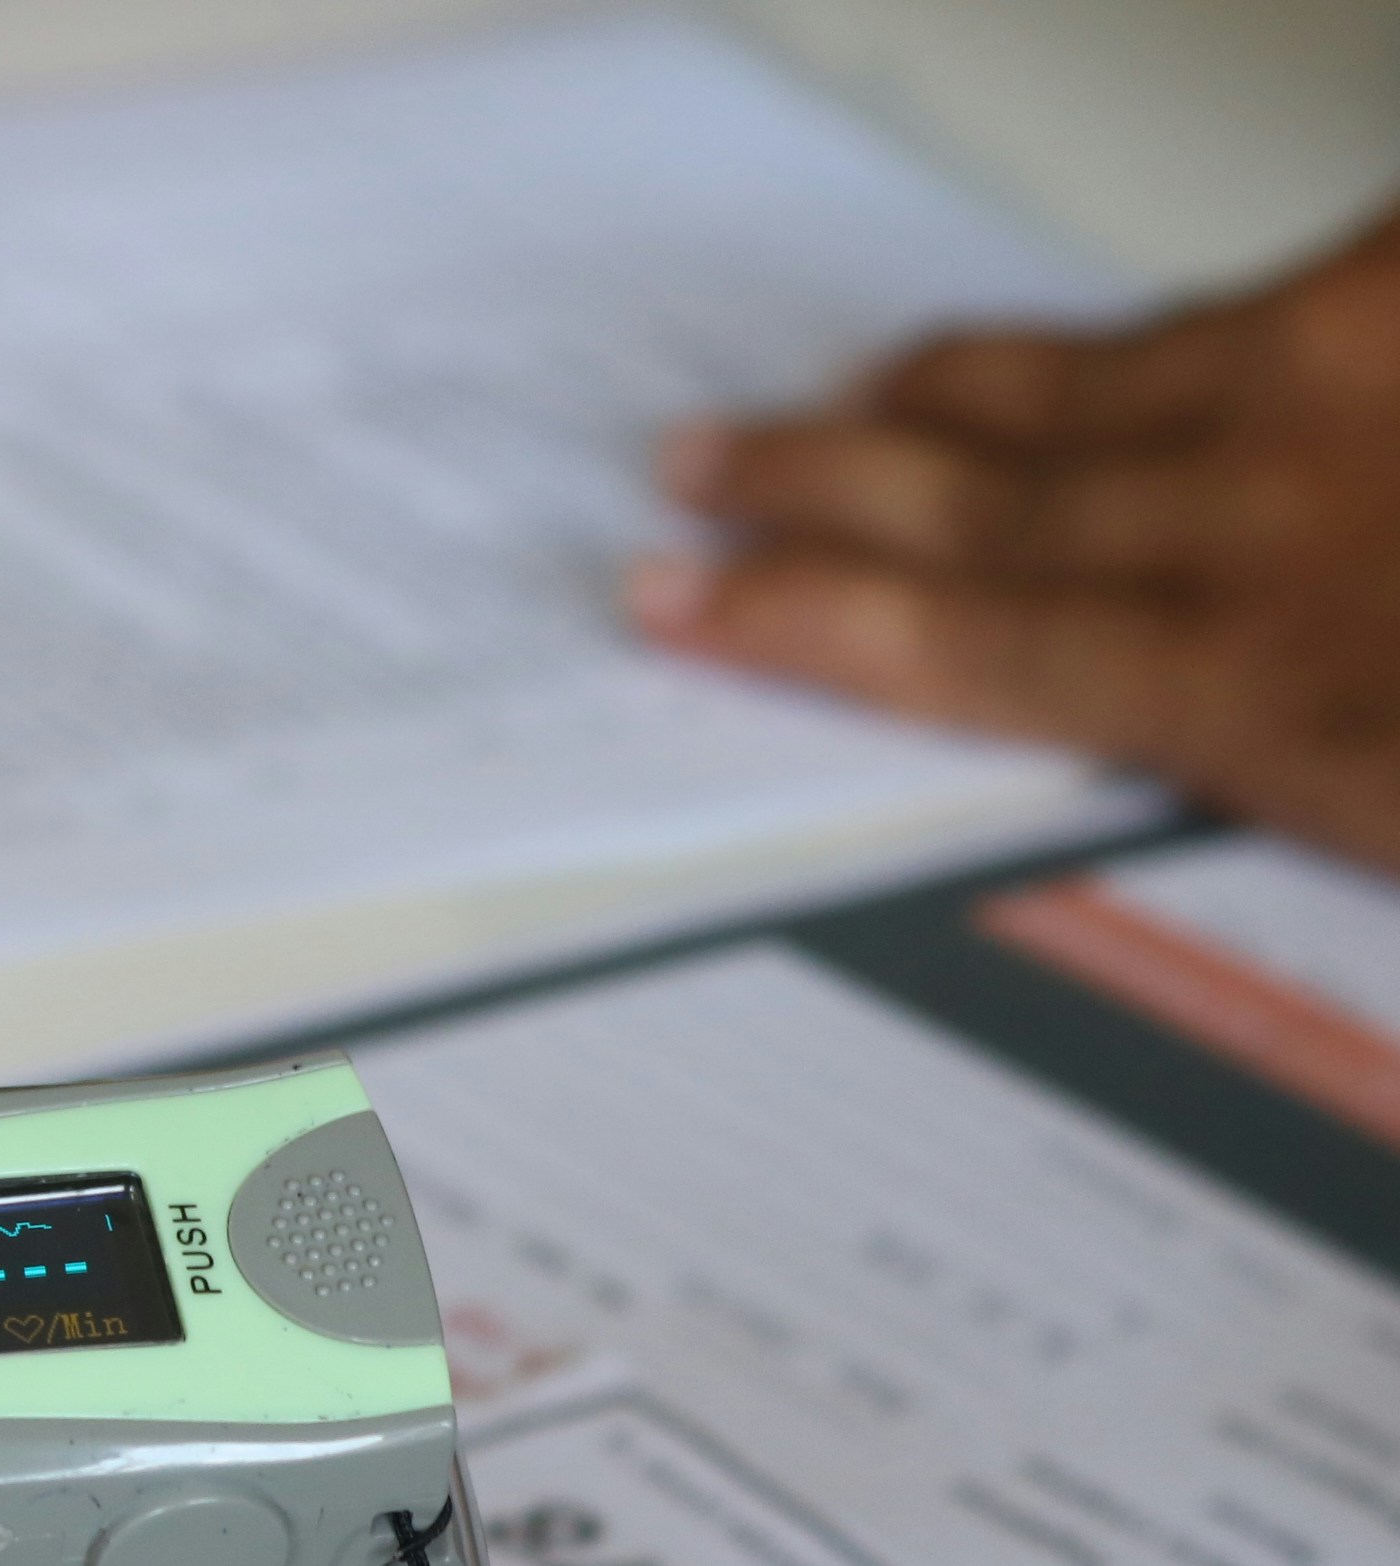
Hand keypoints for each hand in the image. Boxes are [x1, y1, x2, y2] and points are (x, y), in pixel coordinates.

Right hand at [635, 206, 1399, 872]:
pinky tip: (1100, 348)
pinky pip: (1221, 303)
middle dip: (809, 481)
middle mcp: (1257, 527)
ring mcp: (1329, 381)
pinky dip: (1140, 337)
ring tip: (849, 398)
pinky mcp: (1396, 283)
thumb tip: (1138, 832)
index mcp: (1271, 698)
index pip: (961, 650)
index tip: (687, 602)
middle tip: (704, 468)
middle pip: (970, 503)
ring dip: (932, 396)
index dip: (800, 621)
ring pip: (1068, 385)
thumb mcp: (1384, 830)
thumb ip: (1256, 806)